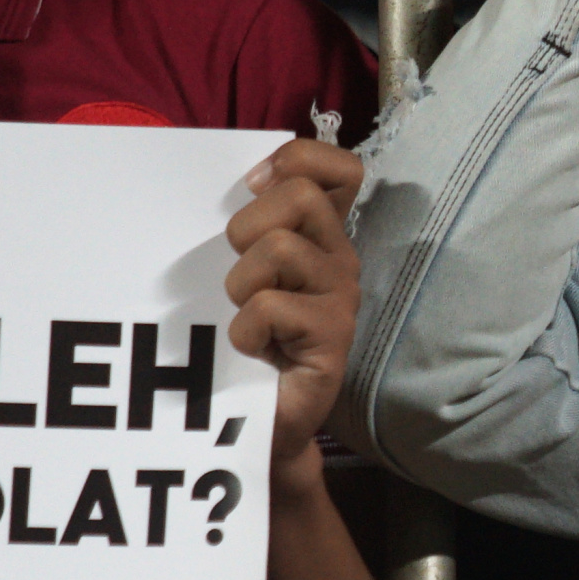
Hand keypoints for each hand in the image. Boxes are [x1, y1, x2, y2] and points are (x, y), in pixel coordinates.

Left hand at [225, 135, 366, 466]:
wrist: (253, 418)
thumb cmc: (242, 336)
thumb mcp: (242, 268)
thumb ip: (248, 224)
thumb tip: (237, 182)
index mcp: (321, 235)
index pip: (340, 167)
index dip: (296, 161)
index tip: (252, 187)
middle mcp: (339, 259)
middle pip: (301, 194)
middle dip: (249, 225)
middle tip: (242, 269)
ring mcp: (341, 298)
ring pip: (279, 248)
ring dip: (242, 285)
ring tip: (247, 317)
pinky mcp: (333, 338)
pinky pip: (269, 307)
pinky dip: (244, 330)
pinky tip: (255, 350)